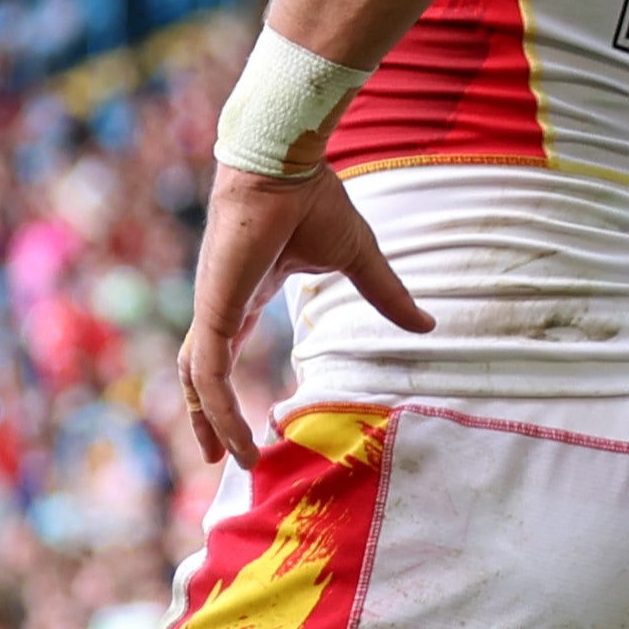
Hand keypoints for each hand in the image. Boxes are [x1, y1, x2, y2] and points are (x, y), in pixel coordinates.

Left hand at [176, 162, 427, 470]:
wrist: (284, 166)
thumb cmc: (313, 200)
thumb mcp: (357, 259)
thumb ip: (385, 295)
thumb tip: (427, 325)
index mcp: (243, 296)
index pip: (224, 351)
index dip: (229, 388)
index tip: (242, 421)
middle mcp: (220, 307)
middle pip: (201, 374)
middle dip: (206, 416)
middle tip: (220, 456)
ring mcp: (212, 310)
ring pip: (201, 382)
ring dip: (212, 424)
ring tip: (232, 462)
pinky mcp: (213, 311)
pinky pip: (208, 373)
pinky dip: (217, 408)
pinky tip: (232, 438)